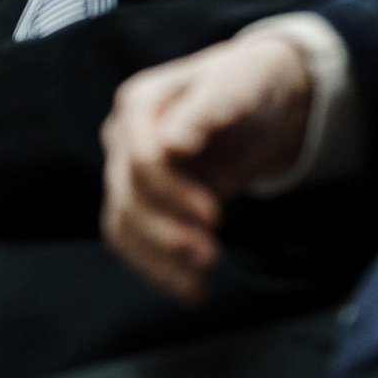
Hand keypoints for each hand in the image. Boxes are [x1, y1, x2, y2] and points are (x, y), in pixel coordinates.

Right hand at [100, 35, 312, 302]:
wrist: (255, 102)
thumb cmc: (246, 86)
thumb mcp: (235, 89)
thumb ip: (205, 114)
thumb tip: (172, 146)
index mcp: (138, 102)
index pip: (140, 158)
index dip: (171, 193)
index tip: (214, 217)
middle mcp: (121, 136)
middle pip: (128, 196)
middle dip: (167, 234)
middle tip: (212, 257)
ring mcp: (124, 169)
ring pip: (123, 224)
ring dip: (158, 259)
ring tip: (200, 286)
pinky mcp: (138, 200)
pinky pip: (131, 240)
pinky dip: (155, 269)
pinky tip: (189, 291)